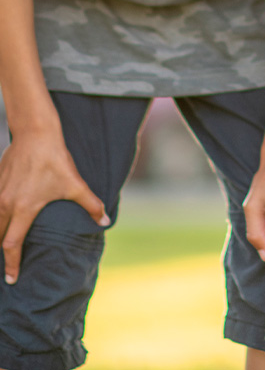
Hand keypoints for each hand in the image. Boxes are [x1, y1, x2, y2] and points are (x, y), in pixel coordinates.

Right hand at [0, 130, 108, 284]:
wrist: (36, 135)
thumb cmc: (56, 161)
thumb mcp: (76, 185)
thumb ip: (91, 205)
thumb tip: (105, 221)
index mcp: (24, 208)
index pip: (12, 244)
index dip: (12, 263)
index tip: (12, 278)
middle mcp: (5, 203)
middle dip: (2, 252)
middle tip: (8, 266)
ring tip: (4, 245)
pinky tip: (2, 219)